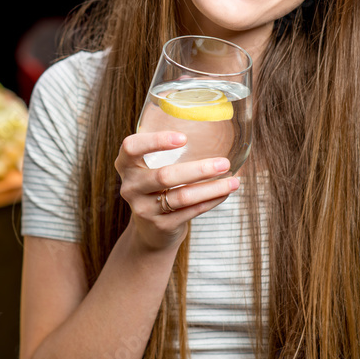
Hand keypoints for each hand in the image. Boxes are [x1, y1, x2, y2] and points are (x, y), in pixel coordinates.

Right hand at [115, 131, 239, 252]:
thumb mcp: (151, 167)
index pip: (131, 147)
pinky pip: (191, 211)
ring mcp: (144, 208)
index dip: (155, 141)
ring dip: (212, 188)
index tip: (183, 138)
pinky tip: (224, 193)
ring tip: (234, 181)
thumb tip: (208, 128)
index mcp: (126, 165)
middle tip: (224, 163)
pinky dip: (211, 201)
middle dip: (198, 170)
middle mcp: (131, 187)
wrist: (150, 230)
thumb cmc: (156, 188)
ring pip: (182, 196)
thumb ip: (165, 150)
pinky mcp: (161, 225)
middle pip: (164, 176)